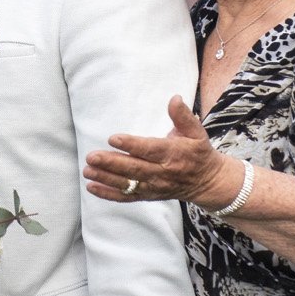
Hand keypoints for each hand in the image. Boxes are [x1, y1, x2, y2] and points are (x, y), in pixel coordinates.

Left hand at [84, 96, 235, 205]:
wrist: (207, 182)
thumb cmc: (198, 152)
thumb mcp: (196, 132)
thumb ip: (183, 116)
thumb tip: (175, 98)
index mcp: (173, 154)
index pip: (150, 149)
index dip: (131, 145)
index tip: (113, 139)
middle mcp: (162, 172)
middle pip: (134, 168)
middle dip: (112, 163)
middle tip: (91, 157)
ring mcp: (154, 186)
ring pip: (128, 184)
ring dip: (106, 178)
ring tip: (87, 170)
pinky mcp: (148, 195)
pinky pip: (127, 197)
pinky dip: (109, 194)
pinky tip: (91, 187)